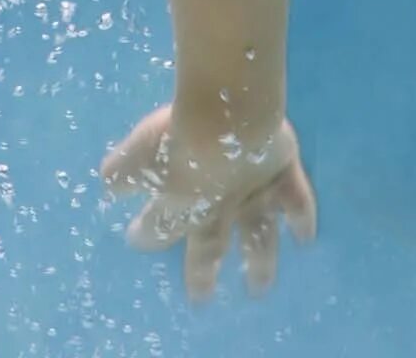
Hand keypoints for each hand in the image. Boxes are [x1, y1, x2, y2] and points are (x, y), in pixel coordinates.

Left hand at [101, 103, 316, 302]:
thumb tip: (110, 186)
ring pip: (258, 239)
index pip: (159, 228)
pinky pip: (296, 205)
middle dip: (202, 273)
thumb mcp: (134, 155)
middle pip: (208, 248)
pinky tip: (305, 238)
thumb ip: (120, 173)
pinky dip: (302, 221)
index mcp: (180, 205)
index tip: (136, 239)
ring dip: (259, 264)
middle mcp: (218, 211)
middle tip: (201, 298)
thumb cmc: (174, 136)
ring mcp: (254, 198)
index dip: (146, 233)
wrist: (227, 117)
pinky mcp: (282, 177)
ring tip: (258, 287)